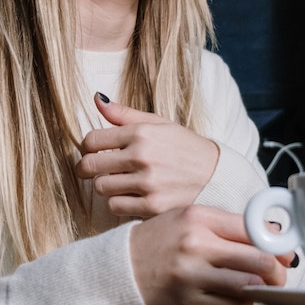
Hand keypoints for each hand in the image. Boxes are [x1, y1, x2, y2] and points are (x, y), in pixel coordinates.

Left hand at [75, 92, 218, 217]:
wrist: (217, 175)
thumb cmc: (184, 147)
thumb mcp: (159, 124)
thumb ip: (125, 114)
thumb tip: (97, 98)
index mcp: (141, 133)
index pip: (91, 140)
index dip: (88, 146)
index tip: (95, 150)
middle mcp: (142, 157)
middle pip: (90, 166)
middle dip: (87, 167)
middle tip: (94, 169)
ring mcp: (147, 184)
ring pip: (101, 188)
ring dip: (105, 185)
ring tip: (118, 181)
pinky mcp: (152, 207)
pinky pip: (115, 206)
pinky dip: (118, 202)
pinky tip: (130, 195)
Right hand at [130, 205, 291, 304]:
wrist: (122, 266)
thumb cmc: (160, 240)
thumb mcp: (189, 219)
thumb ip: (227, 225)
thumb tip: (271, 236)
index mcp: (198, 218)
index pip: (252, 228)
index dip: (277, 243)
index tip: (285, 252)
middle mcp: (196, 245)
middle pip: (258, 259)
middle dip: (277, 271)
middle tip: (278, 275)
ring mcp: (192, 276)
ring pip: (249, 287)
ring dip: (261, 290)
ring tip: (258, 287)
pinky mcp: (189, 303)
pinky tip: (236, 298)